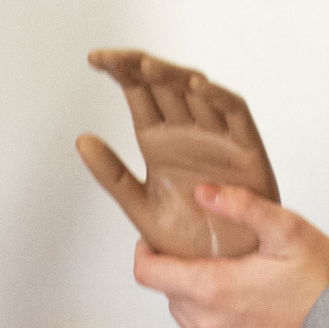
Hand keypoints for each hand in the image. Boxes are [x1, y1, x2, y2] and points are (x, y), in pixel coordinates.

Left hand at [77, 50, 280, 259]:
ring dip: (174, 76)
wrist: (223, 269)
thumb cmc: (188, 240)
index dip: (120, 71)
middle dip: (140, 66)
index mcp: (158, 141)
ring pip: (196, 92)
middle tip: (114, 58)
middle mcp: (187, 132)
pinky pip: (235, 115)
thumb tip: (82, 140)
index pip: (138, 93)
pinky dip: (219, 98)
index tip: (95, 59)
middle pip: (164, 84)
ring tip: (148, 67)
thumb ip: (112, 175)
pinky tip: (198, 87)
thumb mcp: (140, 207)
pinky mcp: (246, 150)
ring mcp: (217, 138)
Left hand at [126, 186, 328, 327]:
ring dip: (201, 304)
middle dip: (184, 275)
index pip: (148, 274)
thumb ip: (241, 205)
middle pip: (171, 295)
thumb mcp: (288, 229)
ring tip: (237, 290)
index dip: (146, 254)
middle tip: (218, 262)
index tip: (156, 245)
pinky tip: (247, 318)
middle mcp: (208, 326)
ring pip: (189, 321)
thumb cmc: (324, 284)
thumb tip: (203, 193)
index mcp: (212, 289)